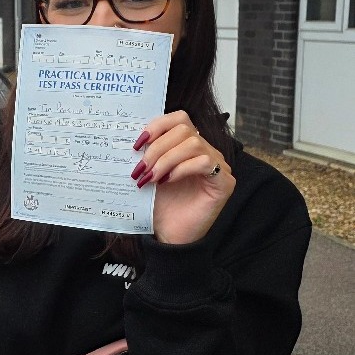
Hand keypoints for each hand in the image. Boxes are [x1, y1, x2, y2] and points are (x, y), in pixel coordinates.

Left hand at [131, 110, 235, 244]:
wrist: (169, 235)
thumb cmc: (160, 206)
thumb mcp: (149, 174)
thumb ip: (146, 154)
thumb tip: (129, 138)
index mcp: (187, 145)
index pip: (179, 118)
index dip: (157, 126)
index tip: (137, 144)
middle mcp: (206, 151)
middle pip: (185, 128)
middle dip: (157, 147)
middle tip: (140, 168)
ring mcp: (218, 165)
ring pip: (194, 143)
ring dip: (166, 159)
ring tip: (150, 178)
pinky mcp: (224, 182)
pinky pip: (205, 162)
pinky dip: (182, 169)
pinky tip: (167, 182)